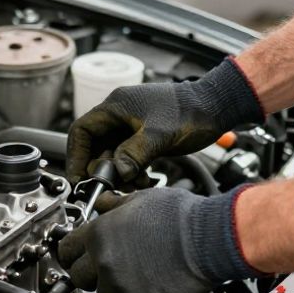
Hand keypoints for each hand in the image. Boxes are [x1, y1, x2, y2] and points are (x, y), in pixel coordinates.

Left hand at [57, 186, 259, 292]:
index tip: (75, 254)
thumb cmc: (181, 216)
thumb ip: (113, 205)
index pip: (65, 249)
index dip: (70, 252)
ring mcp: (121, 285)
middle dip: (91, 272)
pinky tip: (154, 283)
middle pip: (79, 278)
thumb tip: (101, 204)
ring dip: (117, 287)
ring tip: (140, 272)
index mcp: (99, 233)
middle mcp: (104, 261)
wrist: (210, 239)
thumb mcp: (141, 198)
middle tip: (110, 265)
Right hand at [66, 58, 262, 184]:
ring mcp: (131, 126)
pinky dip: (130, 171)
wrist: (216, 108)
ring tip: (131, 184)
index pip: (82, 131)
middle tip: (109, 186)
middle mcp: (120, 115)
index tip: (80, 177)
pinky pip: (126, 157)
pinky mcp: (143, 137)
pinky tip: (142, 179)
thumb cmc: (190, 112)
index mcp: (116, 106)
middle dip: (100, 168)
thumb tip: (117, 174)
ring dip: (117, 173)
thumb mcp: (160, 135)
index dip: (77, 156)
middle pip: (95, 145)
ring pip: (111, 154)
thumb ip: (135, 154)